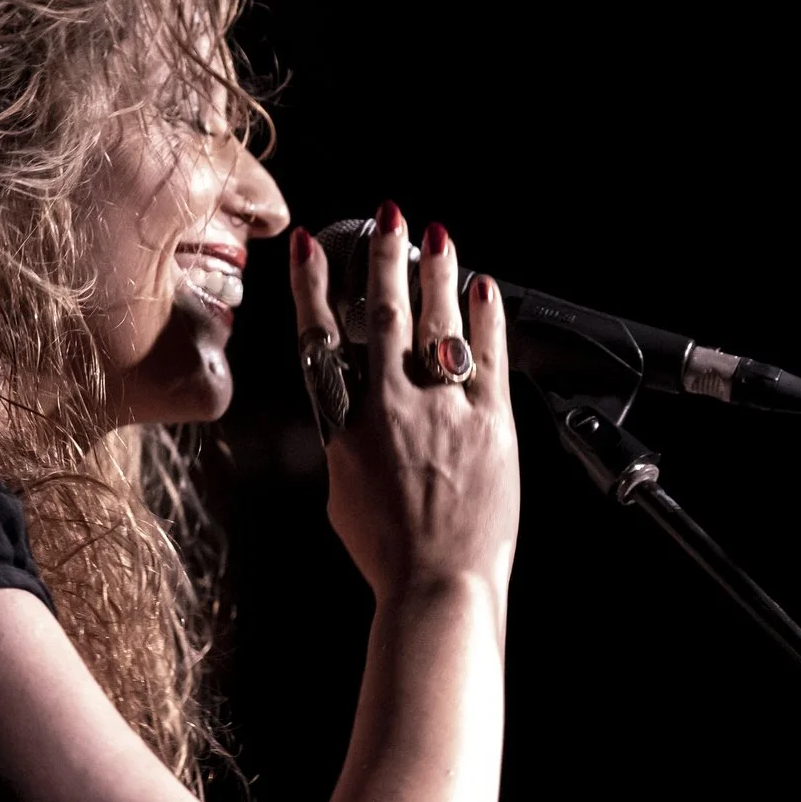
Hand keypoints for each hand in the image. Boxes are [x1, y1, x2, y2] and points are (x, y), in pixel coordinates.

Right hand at [289, 201, 519, 601]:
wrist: (437, 584)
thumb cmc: (388, 553)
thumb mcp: (344, 494)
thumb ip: (348, 445)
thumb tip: (353, 420)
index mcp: (345, 425)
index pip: (320, 339)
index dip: (312, 288)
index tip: (311, 248)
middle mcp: (391, 405)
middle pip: (383, 314)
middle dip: (385, 259)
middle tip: (390, 217)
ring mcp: (443, 409)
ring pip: (436, 323)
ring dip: (436, 274)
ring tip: (437, 236)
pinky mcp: (490, 422)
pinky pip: (487, 354)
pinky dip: (485, 316)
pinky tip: (483, 287)